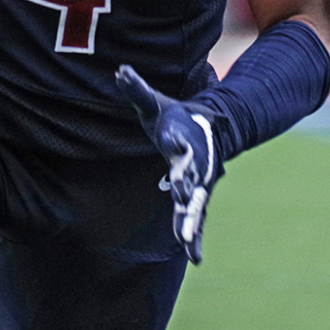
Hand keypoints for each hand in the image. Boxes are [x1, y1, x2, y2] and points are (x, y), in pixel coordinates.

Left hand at [117, 66, 221, 264]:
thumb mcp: (155, 102)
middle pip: (193, 182)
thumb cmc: (176, 116)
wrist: (210, 129)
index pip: (180, 145)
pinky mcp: (197, 196)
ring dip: (192, 224)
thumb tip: (118, 69)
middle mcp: (195, 166)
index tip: (176, 149)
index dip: (178, 146)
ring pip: (196, 207)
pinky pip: (196, 219)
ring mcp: (199, 184)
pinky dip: (195, 238)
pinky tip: (196, 260)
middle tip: (185, 205)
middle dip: (188, 195)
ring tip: (190, 245)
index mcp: (185, 141)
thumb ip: (136, 89)